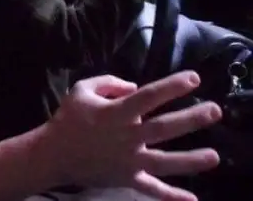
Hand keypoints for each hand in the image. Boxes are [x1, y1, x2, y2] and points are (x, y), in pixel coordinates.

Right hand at [43, 71, 220, 200]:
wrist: (53, 153)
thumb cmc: (67, 119)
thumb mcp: (81, 90)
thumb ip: (108, 82)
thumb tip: (134, 86)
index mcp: (116, 113)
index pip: (149, 96)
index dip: (172, 86)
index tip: (194, 79)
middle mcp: (126, 137)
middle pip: (164, 128)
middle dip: (191, 119)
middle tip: (215, 111)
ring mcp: (128, 160)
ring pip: (164, 162)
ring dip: (190, 160)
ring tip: (214, 156)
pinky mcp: (126, 178)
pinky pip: (150, 188)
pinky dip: (170, 195)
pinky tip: (192, 199)